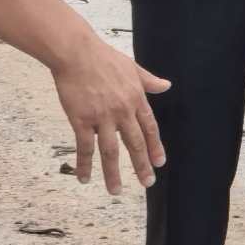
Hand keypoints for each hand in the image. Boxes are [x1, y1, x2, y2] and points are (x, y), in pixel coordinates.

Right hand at [51, 34, 170, 195]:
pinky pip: (85, 147)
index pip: (149, 127)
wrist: (78, 53)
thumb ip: (149, 80)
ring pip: (111, 151)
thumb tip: (167, 85)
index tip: (159, 162)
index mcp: (136, 98)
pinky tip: (84, 178)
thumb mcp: (132, 67)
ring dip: (113, 174)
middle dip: (142, 165)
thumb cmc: (104, 58)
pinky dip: (85, 164)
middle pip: (135, 143)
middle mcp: (122, 110)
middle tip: (147, 183)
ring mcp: (102, 117)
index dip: (155, 146)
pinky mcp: (82, 120)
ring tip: (116, 191)